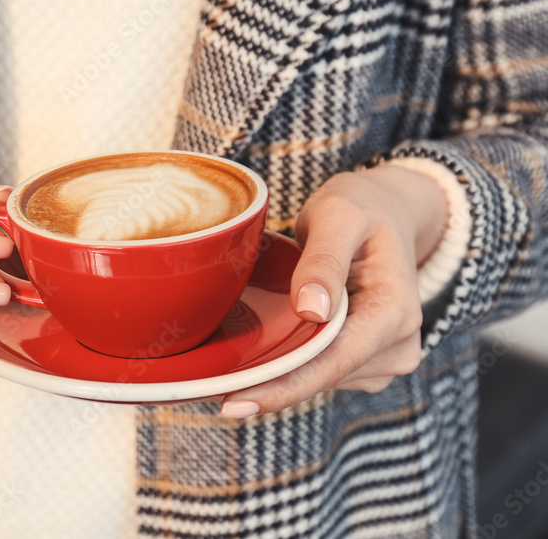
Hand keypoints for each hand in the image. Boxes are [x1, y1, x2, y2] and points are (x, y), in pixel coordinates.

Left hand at [219, 165, 447, 417]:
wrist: (385, 211)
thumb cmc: (359, 208)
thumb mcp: (338, 215)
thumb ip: (324, 260)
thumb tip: (311, 310)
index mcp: (395, 311)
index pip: (332, 362)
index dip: (283, 386)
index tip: (234, 400)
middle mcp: (398, 344)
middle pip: (323, 377)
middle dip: (269, 385)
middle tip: (209, 391)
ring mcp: (386, 358)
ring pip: (320, 378)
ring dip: (278, 374)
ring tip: (231, 365)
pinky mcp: (368, 361)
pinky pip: (322, 371)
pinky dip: (291, 364)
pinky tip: (262, 352)